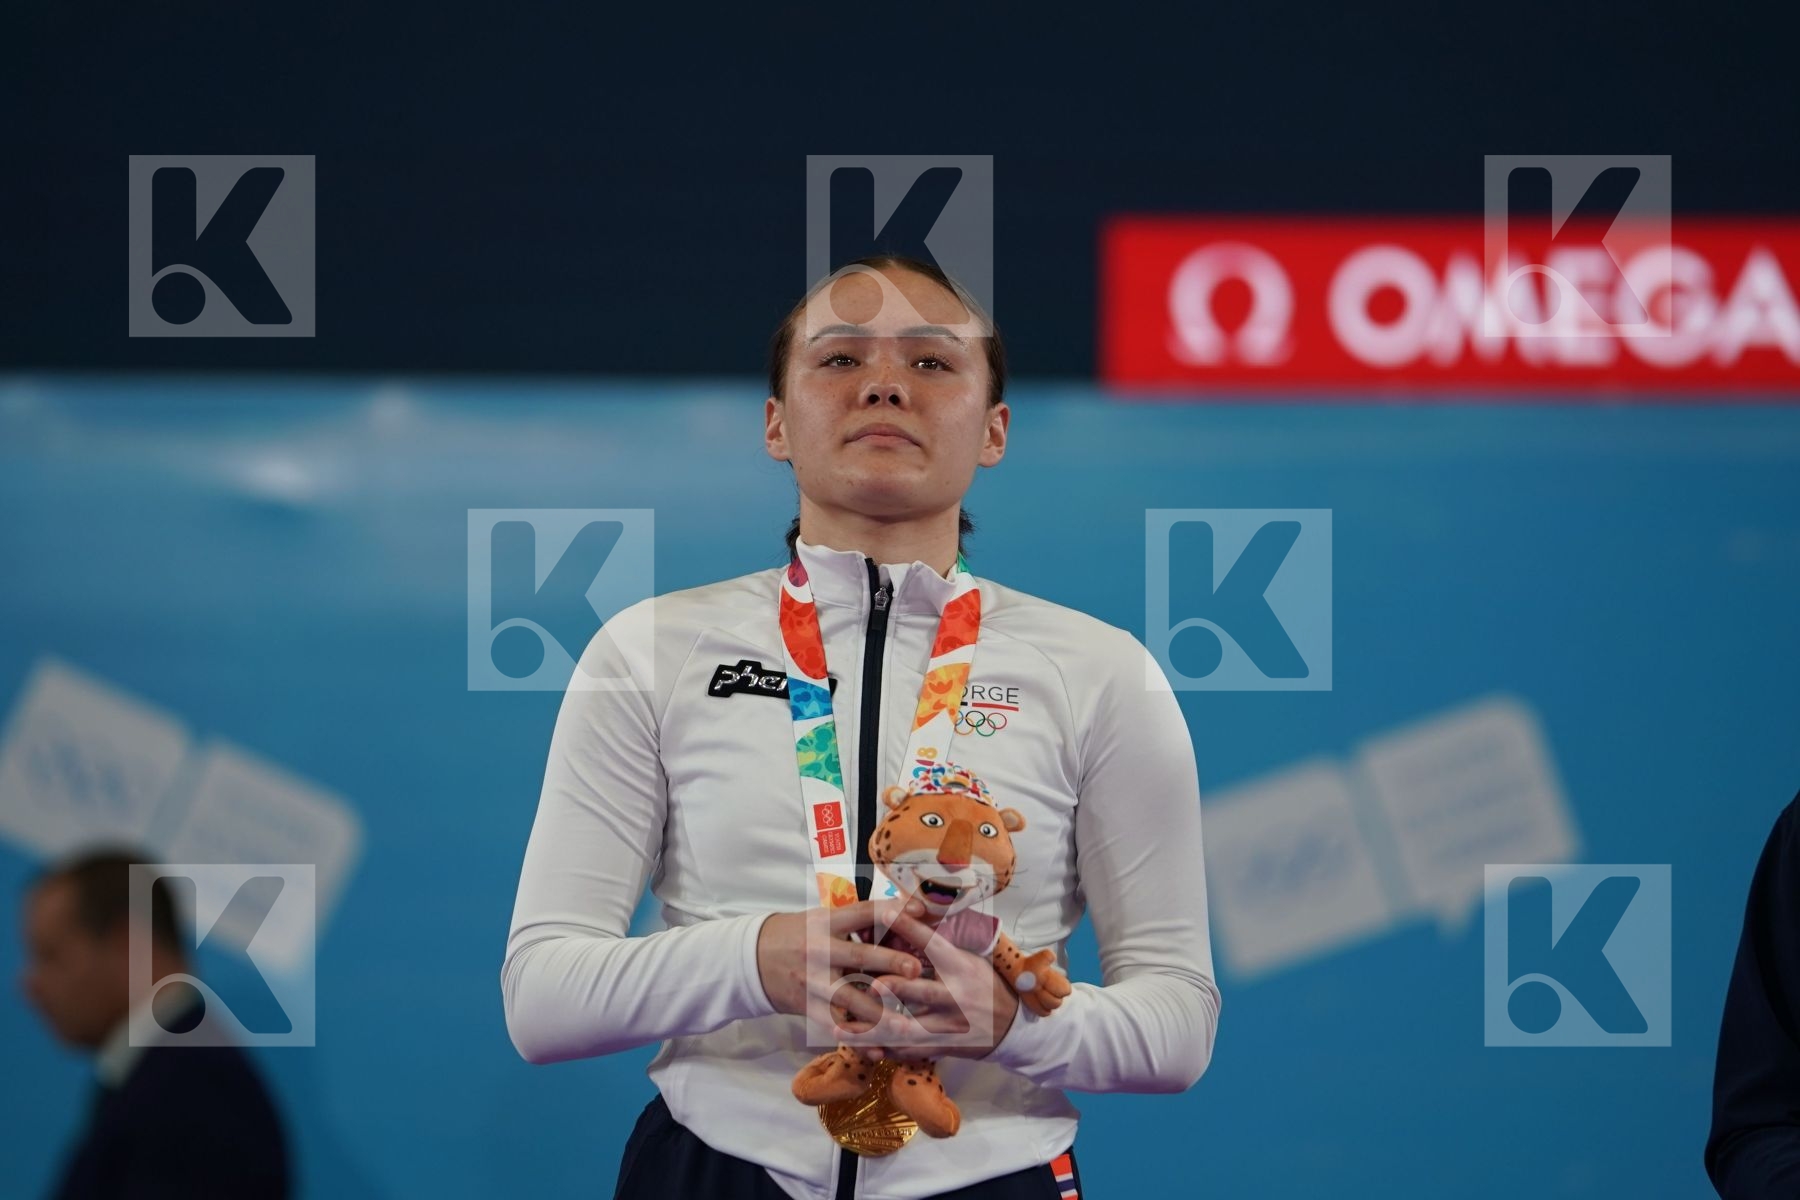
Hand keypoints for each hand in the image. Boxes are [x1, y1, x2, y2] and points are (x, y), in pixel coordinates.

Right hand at [754, 897, 939, 1029]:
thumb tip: (900, 910)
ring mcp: (813, 981)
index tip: (918, 909)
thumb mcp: (820, 919)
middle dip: (889, 962)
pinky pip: (835, 1026)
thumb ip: (855, 919)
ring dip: (880, 1014)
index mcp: (826, 923)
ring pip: (850, 999)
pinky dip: (857, 1041)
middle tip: (916, 970)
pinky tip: (879, 1051)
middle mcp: (820, 951)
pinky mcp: (808, 1007)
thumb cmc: (797, 935)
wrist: (752, 959)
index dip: (889, 909)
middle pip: (859, 956)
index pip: (861, 912)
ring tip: (907, 1026)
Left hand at [837, 928, 1021, 1062]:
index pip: (933, 944)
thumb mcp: (968, 959)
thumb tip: (904, 918)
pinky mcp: (941, 1047)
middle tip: (868, 984)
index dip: (909, 928)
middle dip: (895, 989)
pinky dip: (883, 1048)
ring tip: (842, 1030)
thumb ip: (938, 947)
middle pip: (921, 992)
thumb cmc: (983, 983)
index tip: (883, 913)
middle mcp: (955, 997)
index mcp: (961, 967)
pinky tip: (860, 1047)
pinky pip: (908, 1051)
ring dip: (874, 1031)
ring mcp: (948, 1026)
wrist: (1009, 1028)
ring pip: (908, 1030)